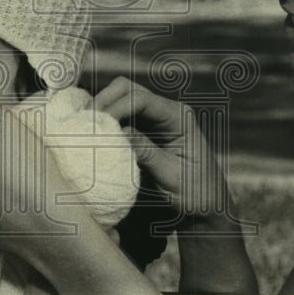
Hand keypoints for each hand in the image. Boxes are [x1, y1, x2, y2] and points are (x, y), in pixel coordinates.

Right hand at [93, 76, 226, 221]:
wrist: (207, 206)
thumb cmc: (196, 193)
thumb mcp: (171, 175)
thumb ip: (146, 153)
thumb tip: (119, 133)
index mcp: (179, 116)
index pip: (141, 99)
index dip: (115, 108)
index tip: (98, 127)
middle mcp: (166, 110)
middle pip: (127, 89)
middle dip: (104, 101)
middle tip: (87, 124)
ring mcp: (155, 118)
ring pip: (121, 98)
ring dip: (102, 110)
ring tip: (87, 129)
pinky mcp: (145, 129)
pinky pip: (121, 115)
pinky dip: (106, 121)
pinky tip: (96, 134)